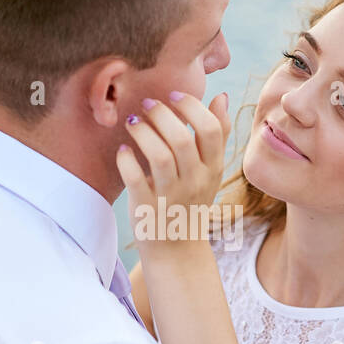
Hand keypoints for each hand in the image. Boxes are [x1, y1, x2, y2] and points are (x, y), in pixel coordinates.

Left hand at [115, 92, 229, 255]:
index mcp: (213, 169)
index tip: (174, 95)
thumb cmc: (191, 200)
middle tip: (147, 104)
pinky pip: (135, 179)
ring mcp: (171, 197)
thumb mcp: (212, 170)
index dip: (192, 106)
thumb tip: (221, 97)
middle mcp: (195, 182)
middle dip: (162, 114)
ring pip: (159, 156)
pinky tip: (123, 150)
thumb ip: (218, 134)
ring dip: (143, 132)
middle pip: (181, 139)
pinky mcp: (147, 208)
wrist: (177, 249)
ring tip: (133, 122)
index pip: (211, 130)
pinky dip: (126, 160)